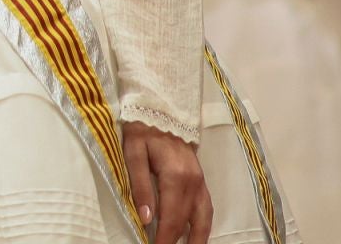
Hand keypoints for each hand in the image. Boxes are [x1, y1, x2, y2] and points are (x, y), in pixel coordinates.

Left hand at [123, 121, 211, 243]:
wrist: (162, 110)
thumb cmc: (143, 131)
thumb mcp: (133, 153)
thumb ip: (140, 185)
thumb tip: (146, 218)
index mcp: (176, 177)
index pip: (171, 218)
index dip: (164, 239)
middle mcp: (193, 183)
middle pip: (187, 222)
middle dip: (176, 242)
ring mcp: (200, 182)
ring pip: (203, 219)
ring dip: (197, 239)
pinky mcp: (201, 180)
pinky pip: (207, 208)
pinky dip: (204, 226)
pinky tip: (198, 236)